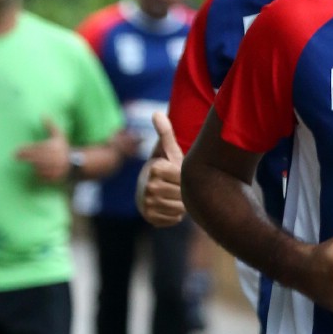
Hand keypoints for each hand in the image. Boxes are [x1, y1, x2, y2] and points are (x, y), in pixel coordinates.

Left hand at [16, 119, 70, 182]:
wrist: (75, 162)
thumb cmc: (63, 147)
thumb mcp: (58, 135)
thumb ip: (50, 126)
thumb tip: (43, 114)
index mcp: (52, 147)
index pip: (36, 149)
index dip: (25, 151)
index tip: (16, 151)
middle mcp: (53, 158)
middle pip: (35, 158)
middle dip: (25, 158)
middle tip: (16, 157)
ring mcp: (54, 168)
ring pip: (38, 167)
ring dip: (33, 165)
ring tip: (31, 163)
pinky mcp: (55, 176)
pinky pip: (43, 176)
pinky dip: (39, 174)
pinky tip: (37, 170)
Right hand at [138, 111, 185, 227]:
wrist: (148, 189)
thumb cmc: (165, 166)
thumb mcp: (167, 150)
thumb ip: (165, 132)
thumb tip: (157, 113)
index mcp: (155, 168)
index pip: (183, 178)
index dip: (185, 178)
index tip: (177, 173)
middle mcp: (148, 187)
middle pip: (182, 194)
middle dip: (184, 192)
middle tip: (178, 187)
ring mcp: (147, 204)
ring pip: (180, 208)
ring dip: (182, 204)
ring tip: (174, 195)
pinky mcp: (149, 218)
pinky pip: (174, 219)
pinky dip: (176, 215)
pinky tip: (170, 206)